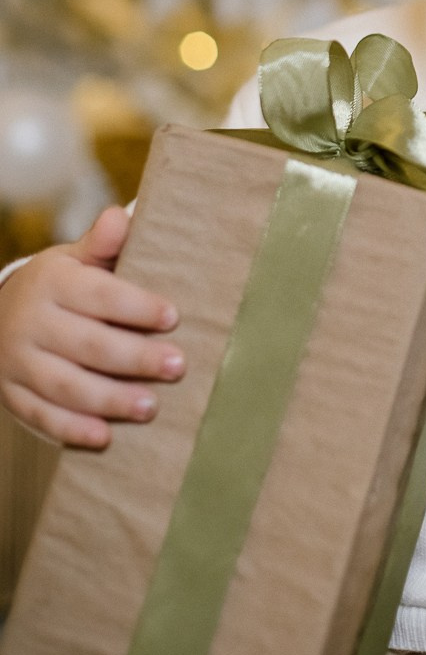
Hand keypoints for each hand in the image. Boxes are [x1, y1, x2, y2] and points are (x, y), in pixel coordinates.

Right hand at [0, 206, 183, 448]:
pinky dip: (71, 428)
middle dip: (134, 358)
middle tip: (177, 366)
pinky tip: (104, 436)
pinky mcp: (12, 395)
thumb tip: (121, 218)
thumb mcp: (76, 258)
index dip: (136, 307)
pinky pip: (41, 416)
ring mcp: (18, 362)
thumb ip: (102, 244)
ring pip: (65, 385)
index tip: (173, 317)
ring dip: (109, 399)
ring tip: (150, 406)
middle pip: (87, 345)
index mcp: (52, 282)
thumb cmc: (60, 286)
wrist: (0, 314)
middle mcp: (31, 322)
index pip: (98, 295)